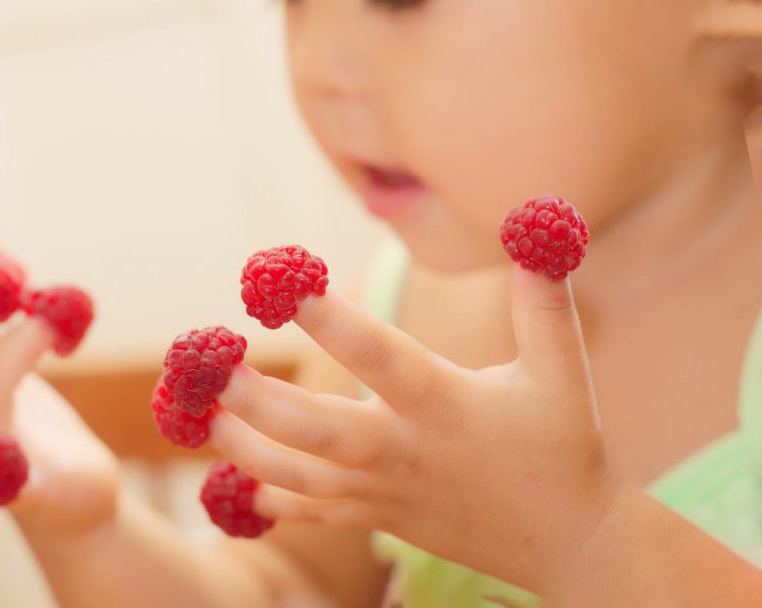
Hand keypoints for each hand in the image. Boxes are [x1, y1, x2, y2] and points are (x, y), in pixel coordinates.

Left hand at [212, 265, 617, 594]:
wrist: (571, 544)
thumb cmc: (564, 447)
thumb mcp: (560, 371)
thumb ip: (544, 302)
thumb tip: (539, 226)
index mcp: (444, 405)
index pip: (378, 355)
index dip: (328, 318)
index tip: (280, 280)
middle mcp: (405, 451)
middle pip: (316, 429)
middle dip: (256, 400)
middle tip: (207, 368)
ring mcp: (387, 493)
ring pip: (300, 476)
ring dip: (244, 446)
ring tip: (199, 413)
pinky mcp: (381, 519)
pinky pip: (315, 513)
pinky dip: (272, 498)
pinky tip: (235, 482)